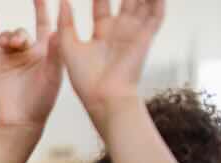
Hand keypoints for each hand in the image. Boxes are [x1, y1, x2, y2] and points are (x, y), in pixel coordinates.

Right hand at [0, 0, 62, 128]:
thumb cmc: (42, 100)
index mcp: (47, 52)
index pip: (48, 24)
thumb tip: (58, 30)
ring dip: (12, 35)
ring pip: (11, 35)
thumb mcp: (54, 75)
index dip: (46, 9)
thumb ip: (55, 52)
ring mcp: (14, 57)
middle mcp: (30, 51)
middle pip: (27, 27)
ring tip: (14, 45)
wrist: (21, 119)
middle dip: (35, 10)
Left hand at [58, 0, 163, 129]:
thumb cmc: (85, 79)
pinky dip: (158, 1)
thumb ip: (66, 24)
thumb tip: (62, 2)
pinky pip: (156, 15)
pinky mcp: (146, 37)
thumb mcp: (69, 48)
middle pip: (125, 1)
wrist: (104, 97)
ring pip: (141, 3)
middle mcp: (120, 31)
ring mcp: (134, 33)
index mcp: (102, 33)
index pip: (101, 5)